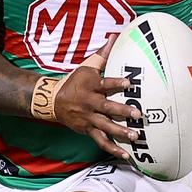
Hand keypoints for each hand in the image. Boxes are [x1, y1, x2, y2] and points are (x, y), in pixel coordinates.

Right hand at [53, 37, 140, 159]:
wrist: (53, 101)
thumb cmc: (75, 81)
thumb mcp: (87, 67)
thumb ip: (103, 54)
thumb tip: (115, 36)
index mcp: (91, 86)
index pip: (105, 84)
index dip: (117, 83)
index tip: (130, 83)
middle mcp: (90, 103)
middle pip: (107, 107)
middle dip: (122, 111)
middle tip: (138, 114)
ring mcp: (88, 118)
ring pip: (105, 127)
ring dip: (120, 132)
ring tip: (135, 136)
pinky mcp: (87, 130)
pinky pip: (101, 141)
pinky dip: (113, 148)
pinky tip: (126, 155)